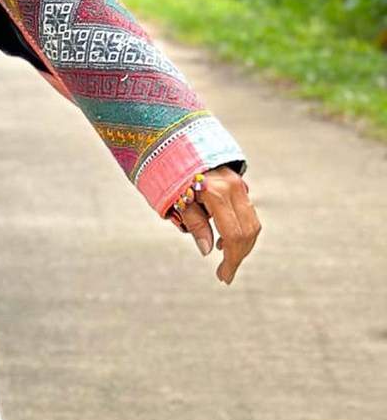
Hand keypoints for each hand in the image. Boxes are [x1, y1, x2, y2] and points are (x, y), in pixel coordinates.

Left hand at [168, 165, 259, 284]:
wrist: (172, 142)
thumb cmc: (167, 173)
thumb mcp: (175, 201)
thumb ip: (195, 225)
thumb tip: (208, 251)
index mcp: (216, 193)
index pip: (233, 234)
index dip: (231, 259)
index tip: (223, 277)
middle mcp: (233, 187)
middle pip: (248, 230)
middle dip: (238, 255)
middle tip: (225, 273)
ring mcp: (238, 183)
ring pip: (251, 221)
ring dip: (241, 244)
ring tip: (223, 259)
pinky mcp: (238, 182)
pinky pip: (246, 211)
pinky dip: (239, 229)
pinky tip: (222, 240)